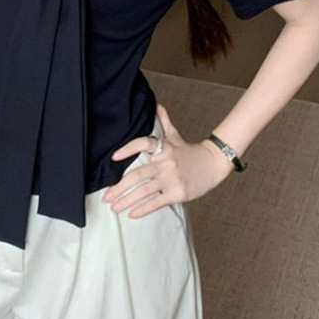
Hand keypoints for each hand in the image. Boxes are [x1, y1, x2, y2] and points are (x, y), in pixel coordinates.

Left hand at [101, 103, 235, 218]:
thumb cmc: (189, 151)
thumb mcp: (175, 135)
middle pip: (138, 175)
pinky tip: (131, 214)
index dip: (127, 150)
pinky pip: (157, 202)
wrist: (213, 164)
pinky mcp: (178, 193)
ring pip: (144, 191)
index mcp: (163, 148)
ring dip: (126, 201)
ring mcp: (172, 179)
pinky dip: (143, 209)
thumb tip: (155, 103)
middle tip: (105, 197)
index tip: (112, 158)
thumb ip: (163, 121)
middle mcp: (166, 163)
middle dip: (119, 187)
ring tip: (114, 207)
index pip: (143, 144)